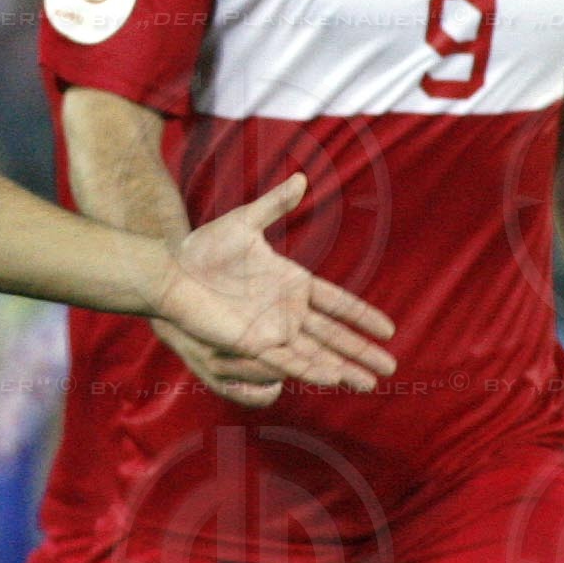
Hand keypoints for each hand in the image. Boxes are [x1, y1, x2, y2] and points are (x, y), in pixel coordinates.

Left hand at [152, 175, 396, 405]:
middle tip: (391, 367)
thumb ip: (275, 204)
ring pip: (317, 354)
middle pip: (334, 335)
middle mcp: (287, 311)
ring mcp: (272, 330)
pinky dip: (312, 369)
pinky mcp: (253, 344)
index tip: (388, 330)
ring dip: (344, 368)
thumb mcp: (245, 221)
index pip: (337, 303)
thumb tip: (301, 178)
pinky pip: (289, 360)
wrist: (172, 271)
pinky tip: (334, 377)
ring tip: (370, 384)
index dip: (361, 316)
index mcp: (292, 282)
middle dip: (362, 351)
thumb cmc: (204, 248)